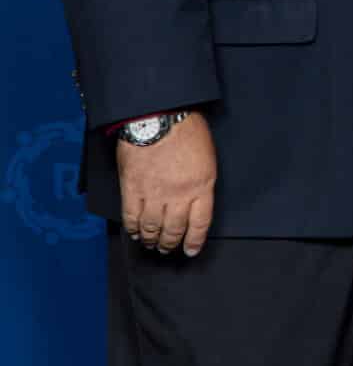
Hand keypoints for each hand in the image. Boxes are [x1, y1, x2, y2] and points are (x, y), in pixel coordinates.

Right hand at [117, 112, 216, 256]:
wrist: (158, 115)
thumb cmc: (186, 131)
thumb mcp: (207, 157)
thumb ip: (202, 182)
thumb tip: (195, 202)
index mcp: (202, 185)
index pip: (200, 223)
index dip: (195, 240)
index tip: (191, 250)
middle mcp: (179, 194)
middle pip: (174, 229)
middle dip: (171, 243)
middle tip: (168, 249)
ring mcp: (154, 193)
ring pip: (152, 228)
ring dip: (152, 240)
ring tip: (152, 244)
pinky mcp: (131, 189)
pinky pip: (131, 217)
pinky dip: (132, 229)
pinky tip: (135, 234)